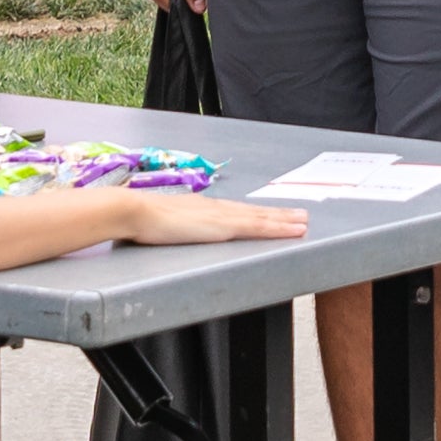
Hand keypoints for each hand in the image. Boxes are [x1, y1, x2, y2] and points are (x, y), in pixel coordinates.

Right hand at [106, 193, 312, 248]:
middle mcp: (216, 208)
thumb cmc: (141, 220)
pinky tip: (292, 230)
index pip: (236, 212)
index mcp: (202, 208)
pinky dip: (278, 228)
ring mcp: (222, 216)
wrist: (136, 211)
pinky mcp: (224, 226)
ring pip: (261, 218)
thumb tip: (166, 233)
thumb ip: (170, 228)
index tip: (270, 215)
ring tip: (304, 222)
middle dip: (278, 215)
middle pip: (254, 212)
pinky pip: (258, 227)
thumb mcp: (161, 224)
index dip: (255, 214)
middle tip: (301, 216)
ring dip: (284, 220)